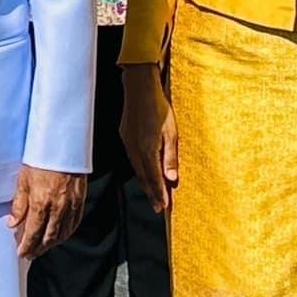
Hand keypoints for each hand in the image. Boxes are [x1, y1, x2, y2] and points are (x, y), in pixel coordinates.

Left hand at [8, 167, 85, 257]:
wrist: (62, 147)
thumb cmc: (40, 160)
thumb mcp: (23, 180)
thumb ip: (19, 204)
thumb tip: (12, 223)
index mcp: (40, 203)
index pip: (33, 232)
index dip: (27, 245)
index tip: (22, 252)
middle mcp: (57, 208)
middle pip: (48, 237)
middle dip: (38, 248)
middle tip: (31, 255)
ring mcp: (70, 206)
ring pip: (62, 233)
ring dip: (52, 244)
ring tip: (43, 249)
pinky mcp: (79, 202)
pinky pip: (74, 224)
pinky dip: (66, 233)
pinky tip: (60, 236)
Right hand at [120, 64, 178, 214]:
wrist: (139, 88)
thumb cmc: (159, 108)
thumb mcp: (171, 133)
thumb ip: (170, 157)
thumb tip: (171, 179)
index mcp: (147, 149)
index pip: (154, 177)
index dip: (159, 193)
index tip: (164, 207)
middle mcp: (135, 149)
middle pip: (143, 176)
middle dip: (151, 193)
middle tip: (158, 208)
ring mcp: (128, 143)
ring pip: (137, 169)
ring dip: (145, 183)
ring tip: (153, 194)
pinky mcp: (125, 136)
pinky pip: (133, 159)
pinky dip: (139, 170)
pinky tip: (144, 172)